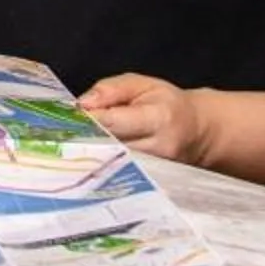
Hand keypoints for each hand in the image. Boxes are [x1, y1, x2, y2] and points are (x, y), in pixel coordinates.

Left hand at [80, 74, 213, 165]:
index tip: (71, 117)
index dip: (89, 120)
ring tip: (78, 143)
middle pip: (111, 146)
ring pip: (113, 162)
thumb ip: (112, 90)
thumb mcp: (141, 84)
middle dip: (87, 138)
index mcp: (158, 118)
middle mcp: (159, 148)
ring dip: (93, 152)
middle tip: (67, 132)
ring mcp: (157, 169)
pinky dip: (104, 163)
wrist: (198, 131)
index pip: (114, 122)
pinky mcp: (152, 181)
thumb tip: (83, 104)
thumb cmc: (166, 103)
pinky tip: (92, 156)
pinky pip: (120, 171)